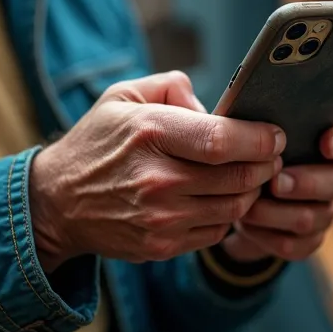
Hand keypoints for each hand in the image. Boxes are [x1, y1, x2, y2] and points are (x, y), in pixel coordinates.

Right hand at [28, 71, 284, 270]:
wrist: (57, 202)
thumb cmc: (98, 142)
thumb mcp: (123, 96)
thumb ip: (173, 85)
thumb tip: (214, 105)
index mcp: (150, 133)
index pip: (222, 140)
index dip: (259, 139)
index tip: (275, 135)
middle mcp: (156, 179)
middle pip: (239, 176)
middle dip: (267, 165)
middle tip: (272, 155)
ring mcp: (160, 218)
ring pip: (234, 207)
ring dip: (252, 191)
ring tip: (250, 175)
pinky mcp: (162, 245)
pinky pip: (216, 231)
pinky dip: (227, 214)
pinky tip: (220, 198)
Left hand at [218, 118, 332, 261]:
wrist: (237, 202)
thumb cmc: (248, 158)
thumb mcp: (252, 138)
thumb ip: (258, 129)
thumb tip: (244, 122)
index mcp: (326, 145)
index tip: (325, 144)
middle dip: (305, 184)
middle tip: (276, 183)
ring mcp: (323, 212)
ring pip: (311, 217)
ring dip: (276, 213)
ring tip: (248, 208)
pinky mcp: (307, 241)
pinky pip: (293, 244)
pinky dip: (265, 236)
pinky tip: (247, 226)